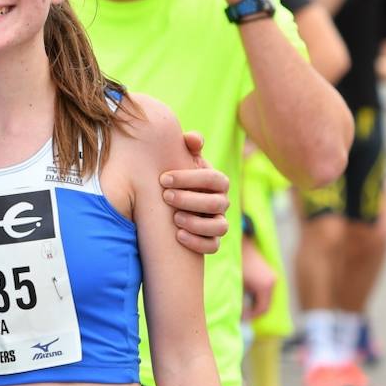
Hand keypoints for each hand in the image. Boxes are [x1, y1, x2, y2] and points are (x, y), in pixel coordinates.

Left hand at [161, 131, 230, 253]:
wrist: (166, 201)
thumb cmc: (174, 176)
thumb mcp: (179, 158)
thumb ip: (187, 146)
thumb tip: (193, 139)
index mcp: (216, 181)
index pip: (214, 179)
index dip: (190, 178)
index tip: (163, 179)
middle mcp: (222, 202)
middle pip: (218, 203)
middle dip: (190, 200)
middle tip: (165, 196)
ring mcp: (218, 222)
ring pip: (220, 227)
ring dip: (197, 223)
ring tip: (174, 218)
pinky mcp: (211, 241)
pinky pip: (213, 246)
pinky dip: (197, 242)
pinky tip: (178, 236)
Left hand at [241, 236, 275, 320]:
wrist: (236, 241)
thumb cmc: (233, 264)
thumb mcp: (235, 285)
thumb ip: (238, 301)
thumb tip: (238, 315)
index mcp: (265, 286)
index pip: (262, 309)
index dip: (250, 315)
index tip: (239, 316)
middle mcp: (272, 281)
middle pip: (265, 304)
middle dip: (253, 310)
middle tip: (239, 313)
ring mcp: (272, 275)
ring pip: (265, 296)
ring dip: (254, 302)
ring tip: (240, 303)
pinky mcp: (268, 271)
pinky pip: (265, 289)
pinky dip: (256, 294)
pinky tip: (243, 292)